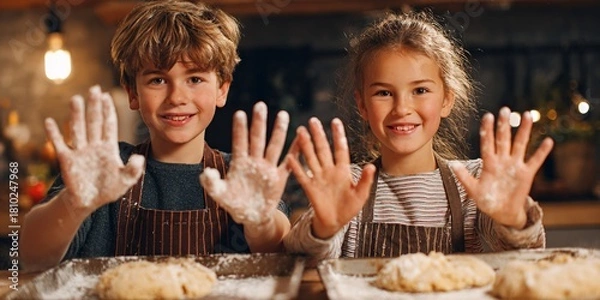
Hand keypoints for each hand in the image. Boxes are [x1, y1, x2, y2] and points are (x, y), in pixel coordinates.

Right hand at [44, 86, 144, 210]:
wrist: (89, 202)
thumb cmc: (108, 189)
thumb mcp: (126, 181)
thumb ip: (133, 170)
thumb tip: (139, 158)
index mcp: (108, 148)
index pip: (109, 125)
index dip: (108, 111)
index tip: (107, 96)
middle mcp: (93, 146)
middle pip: (94, 122)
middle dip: (94, 106)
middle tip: (94, 88)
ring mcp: (80, 152)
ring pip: (78, 129)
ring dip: (76, 115)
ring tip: (76, 99)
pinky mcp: (67, 161)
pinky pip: (59, 145)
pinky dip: (54, 134)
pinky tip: (50, 122)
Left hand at [200, 102, 289, 225]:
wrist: (251, 216)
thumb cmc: (234, 203)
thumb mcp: (220, 194)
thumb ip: (212, 183)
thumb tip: (205, 172)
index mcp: (240, 163)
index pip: (239, 142)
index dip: (240, 129)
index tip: (239, 113)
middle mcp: (254, 161)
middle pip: (257, 139)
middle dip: (259, 123)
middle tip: (260, 105)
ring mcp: (268, 168)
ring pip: (274, 146)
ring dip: (278, 131)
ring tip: (283, 114)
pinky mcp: (279, 178)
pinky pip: (288, 163)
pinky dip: (295, 152)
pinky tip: (301, 139)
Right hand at [287, 117, 375, 238]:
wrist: (336, 221)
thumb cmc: (350, 207)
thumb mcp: (361, 194)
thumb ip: (365, 180)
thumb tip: (371, 166)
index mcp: (343, 170)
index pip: (340, 149)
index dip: (338, 136)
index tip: (335, 121)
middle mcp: (329, 170)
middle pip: (323, 149)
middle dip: (318, 135)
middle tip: (312, 120)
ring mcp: (318, 178)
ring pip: (311, 158)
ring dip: (306, 145)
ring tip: (300, 131)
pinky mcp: (310, 188)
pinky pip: (302, 175)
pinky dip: (296, 167)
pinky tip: (291, 156)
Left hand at [451, 107, 552, 228]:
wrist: (502, 213)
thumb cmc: (486, 201)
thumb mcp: (473, 190)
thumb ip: (464, 177)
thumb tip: (452, 164)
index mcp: (488, 163)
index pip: (487, 142)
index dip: (487, 130)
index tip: (487, 116)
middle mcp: (502, 160)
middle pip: (503, 139)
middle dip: (504, 125)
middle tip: (505, 110)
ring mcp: (515, 166)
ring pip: (519, 144)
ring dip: (523, 131)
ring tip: (526, 115)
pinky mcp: (526, 174)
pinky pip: (535, 161)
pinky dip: (541, 152)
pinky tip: (548, 141)